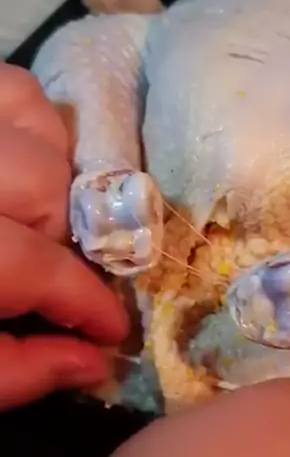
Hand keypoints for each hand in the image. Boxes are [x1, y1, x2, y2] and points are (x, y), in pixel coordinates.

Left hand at [0, 64, 127, 408]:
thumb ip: (21, 372)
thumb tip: (97, 361)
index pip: (40, 266)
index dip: (88, 302)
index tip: (112, 329)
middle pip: (45, 183)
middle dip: (69, 235)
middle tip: (67, 272)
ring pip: (32, 113)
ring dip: (55, 166)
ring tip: (44, 212)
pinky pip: (9, 84)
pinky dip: (30, 117)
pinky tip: (25, 158)